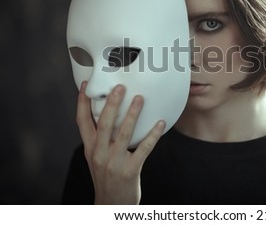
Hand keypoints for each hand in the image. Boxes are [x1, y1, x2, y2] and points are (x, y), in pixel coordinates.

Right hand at [76, 81, 165, 203]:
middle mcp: (99, 153)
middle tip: (120, 87)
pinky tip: (160, 124)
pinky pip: (143, 149)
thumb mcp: (96, 157)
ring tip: (140, 99)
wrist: (111, 204)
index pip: (81, 121)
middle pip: (103, 123)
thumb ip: (100, 138)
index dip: (82, 102)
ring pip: (123, 133)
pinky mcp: (130, 170)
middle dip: (111, 104)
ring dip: (132, 114)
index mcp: (90, 148)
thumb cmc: (107, 177)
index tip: (85, 84)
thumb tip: (109, 112)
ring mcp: (114, 162)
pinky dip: (152, 135)